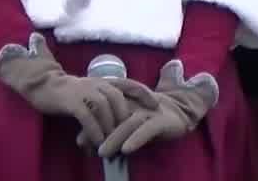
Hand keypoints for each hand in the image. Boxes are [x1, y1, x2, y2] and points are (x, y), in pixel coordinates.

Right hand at [0, 32, 134, 147]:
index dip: (144, 93)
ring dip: (110, 127)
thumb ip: (105, 101)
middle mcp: (97, 83)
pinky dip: (95, 130)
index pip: (130, 84)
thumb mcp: (91, 93)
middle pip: (119, 99)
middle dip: (126, 118)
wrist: (43, 86)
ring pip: (105, 108)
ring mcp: (84, 90)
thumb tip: (120, 118)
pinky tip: (98, 142)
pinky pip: (87, 116)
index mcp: (103, 81)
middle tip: (129, 136)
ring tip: (113, 143)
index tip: (156, 105)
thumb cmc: (69, 93)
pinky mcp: (72, 101)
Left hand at [90, 59, 219, 155]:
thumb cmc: (147, 121)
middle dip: (100, 133)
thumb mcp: (125, 126)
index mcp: (123, 104)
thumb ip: (104, 132)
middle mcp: (134, 105)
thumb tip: (78, 141)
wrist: (179, 112)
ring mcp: (148, 112)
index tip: (81, 143)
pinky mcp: (161, 120)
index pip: (105, 113)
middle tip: (86, 146)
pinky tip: (127, 149)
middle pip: (114, 118)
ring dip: (115, 138)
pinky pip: (147, 130)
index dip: (93, 127)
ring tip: (103, 152)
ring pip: (129, 124)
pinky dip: (136, 139)